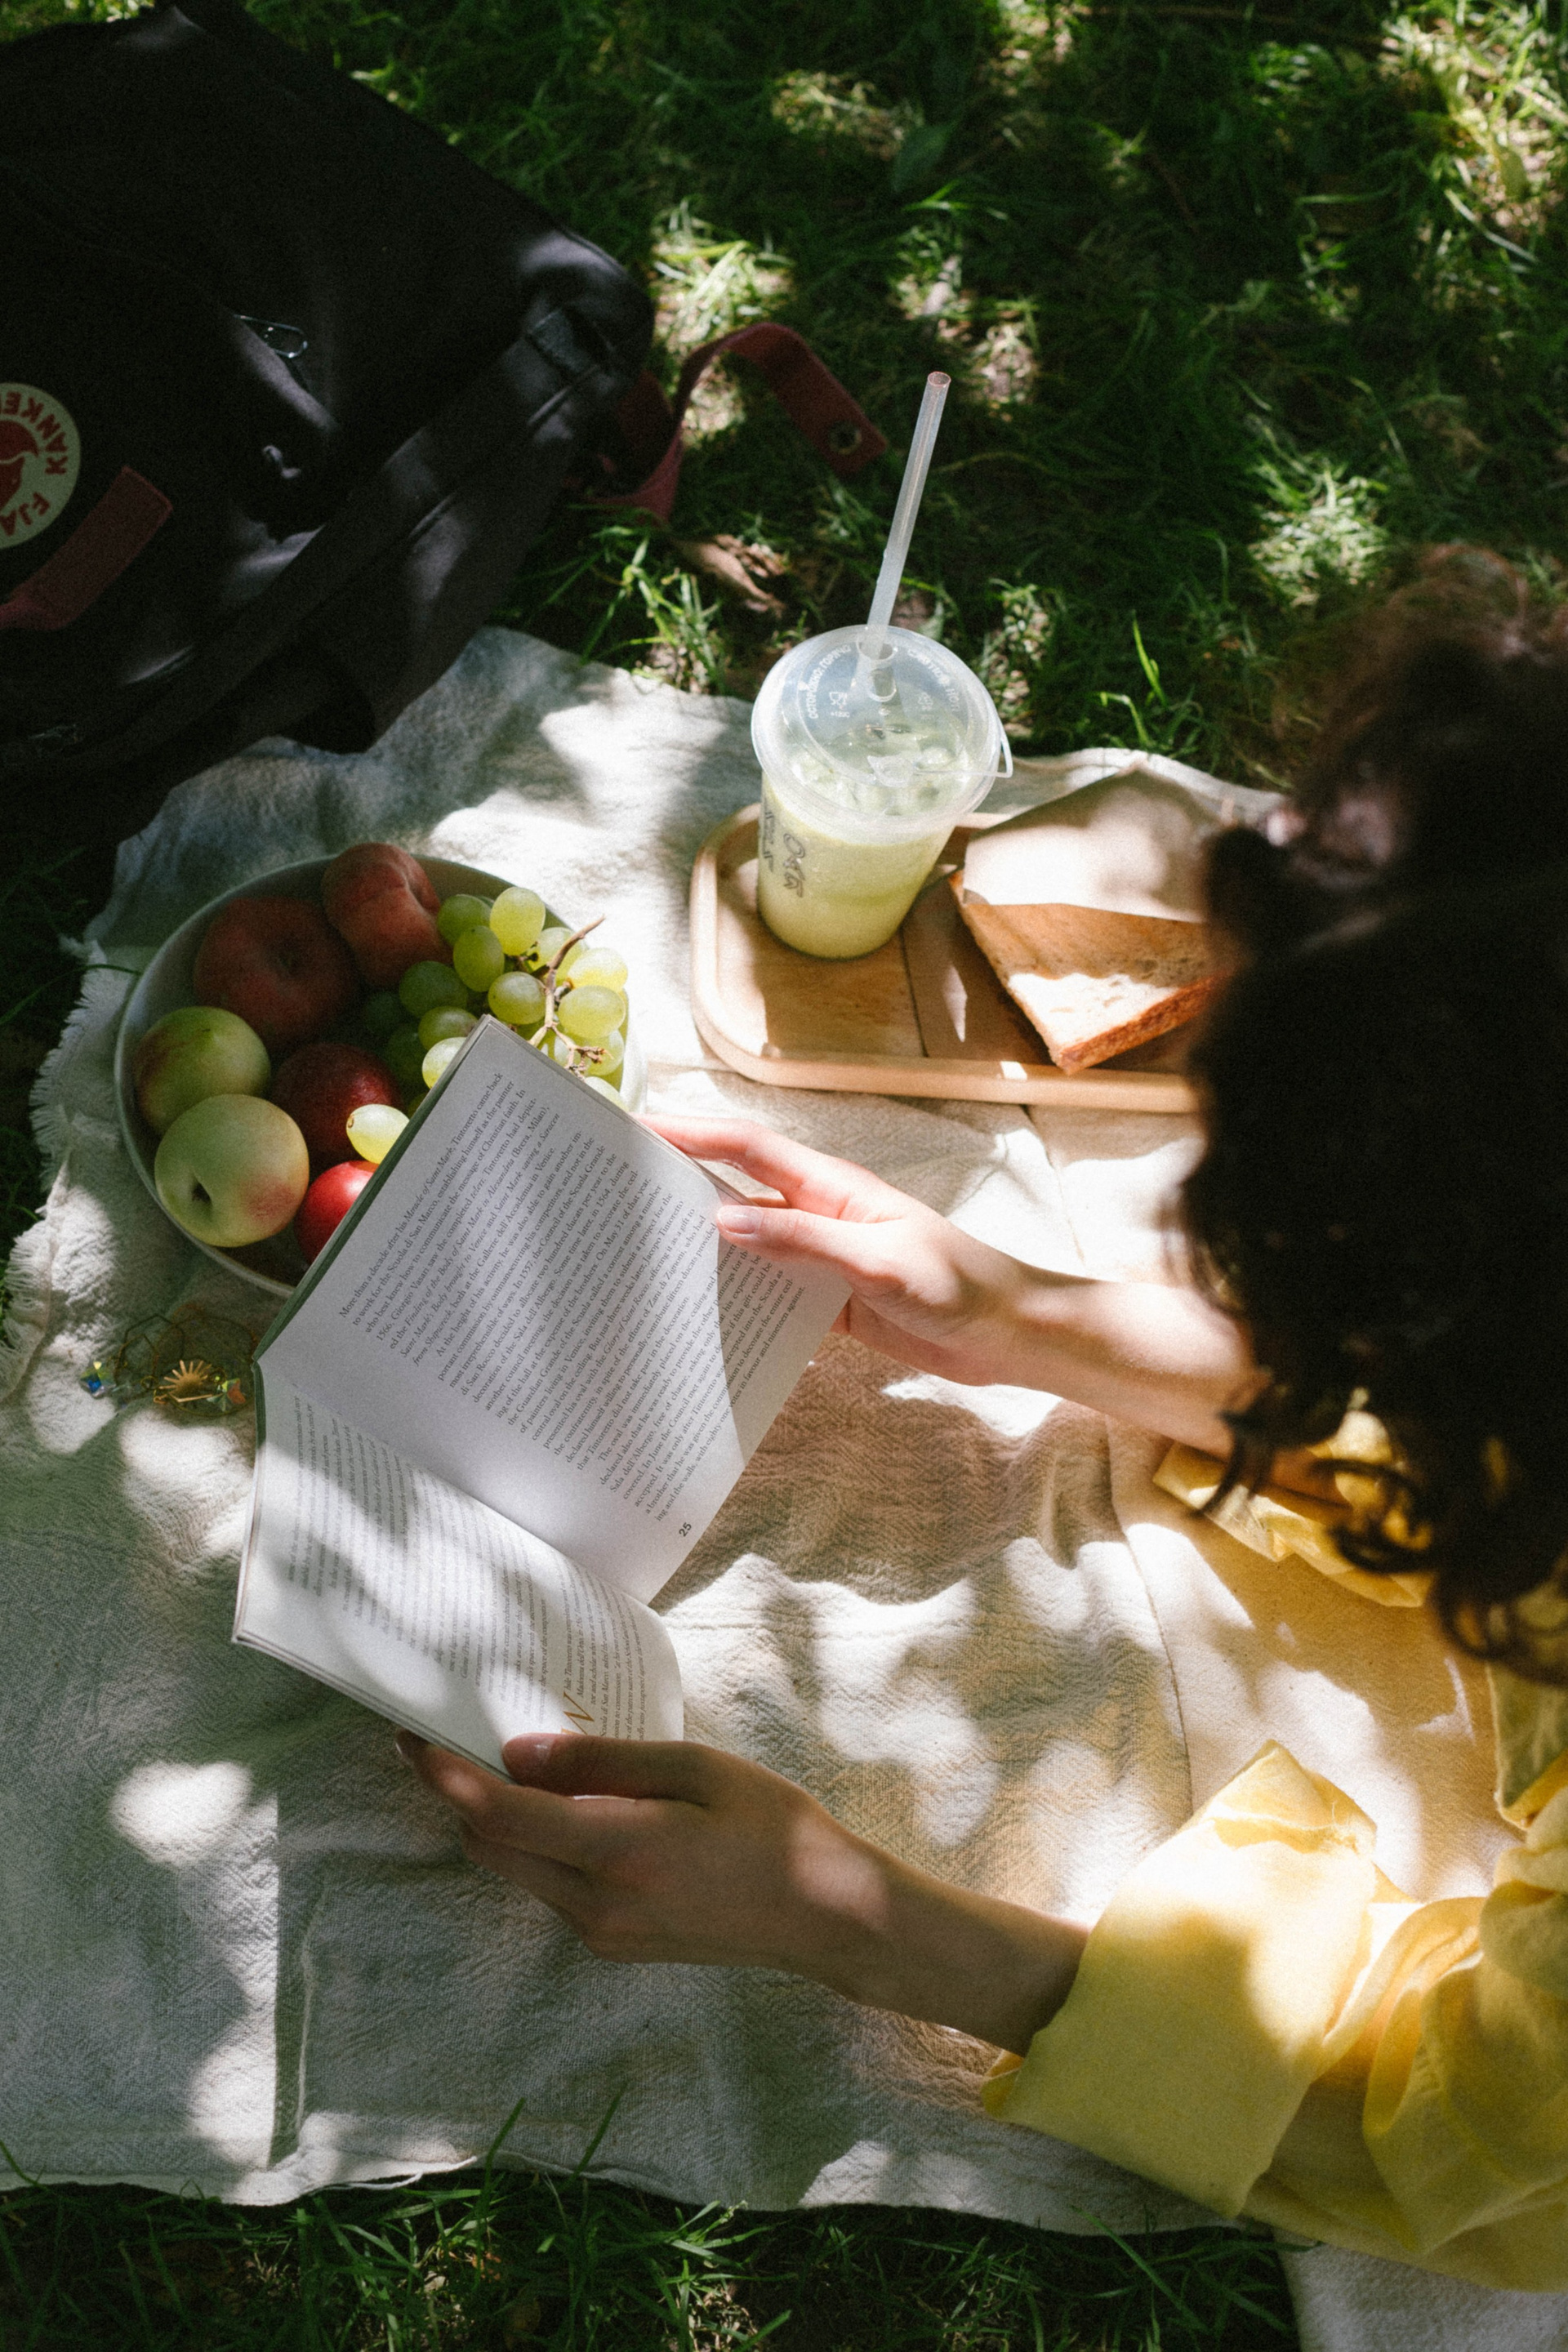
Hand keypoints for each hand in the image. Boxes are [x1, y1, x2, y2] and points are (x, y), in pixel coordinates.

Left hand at [398, 1729, 1084, 2050]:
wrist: (824, 1917)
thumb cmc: (772, 1827)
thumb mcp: (694, 1769)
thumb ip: (602, 1764)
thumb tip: (518, 1755)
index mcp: (619, 1853)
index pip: (502, 1816)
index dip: (446, 1776)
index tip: (412, 1735)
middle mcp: (595, 1905)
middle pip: (493, 1847)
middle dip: (465, 1795)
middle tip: (458, 1734)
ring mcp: (601, 1934)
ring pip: (518, 1869)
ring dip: (503, 1821)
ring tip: (518, 1764)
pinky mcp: (612, 1944)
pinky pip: (551, 1888)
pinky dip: (541, 1845)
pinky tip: (573, 1809)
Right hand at [645, 1116, 1252, 1450]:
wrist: (1011, 1336)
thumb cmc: (960, 1286)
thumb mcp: (879, 1263)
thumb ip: (805, 1242)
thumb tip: (722, 1221)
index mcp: (833, 1187)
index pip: (748, 1149)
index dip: (693, 1134)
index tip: (637, 1129)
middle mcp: (820, 1215)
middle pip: (736, 1192)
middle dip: (680, 1185)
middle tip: (616, 1194)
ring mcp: (824, 1260)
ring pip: (748, 1248)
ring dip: (701, 1251)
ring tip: (639, 1261)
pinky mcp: (831, 1303)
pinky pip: (770, 1296)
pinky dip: (735, 1302)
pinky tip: (698, 1320)